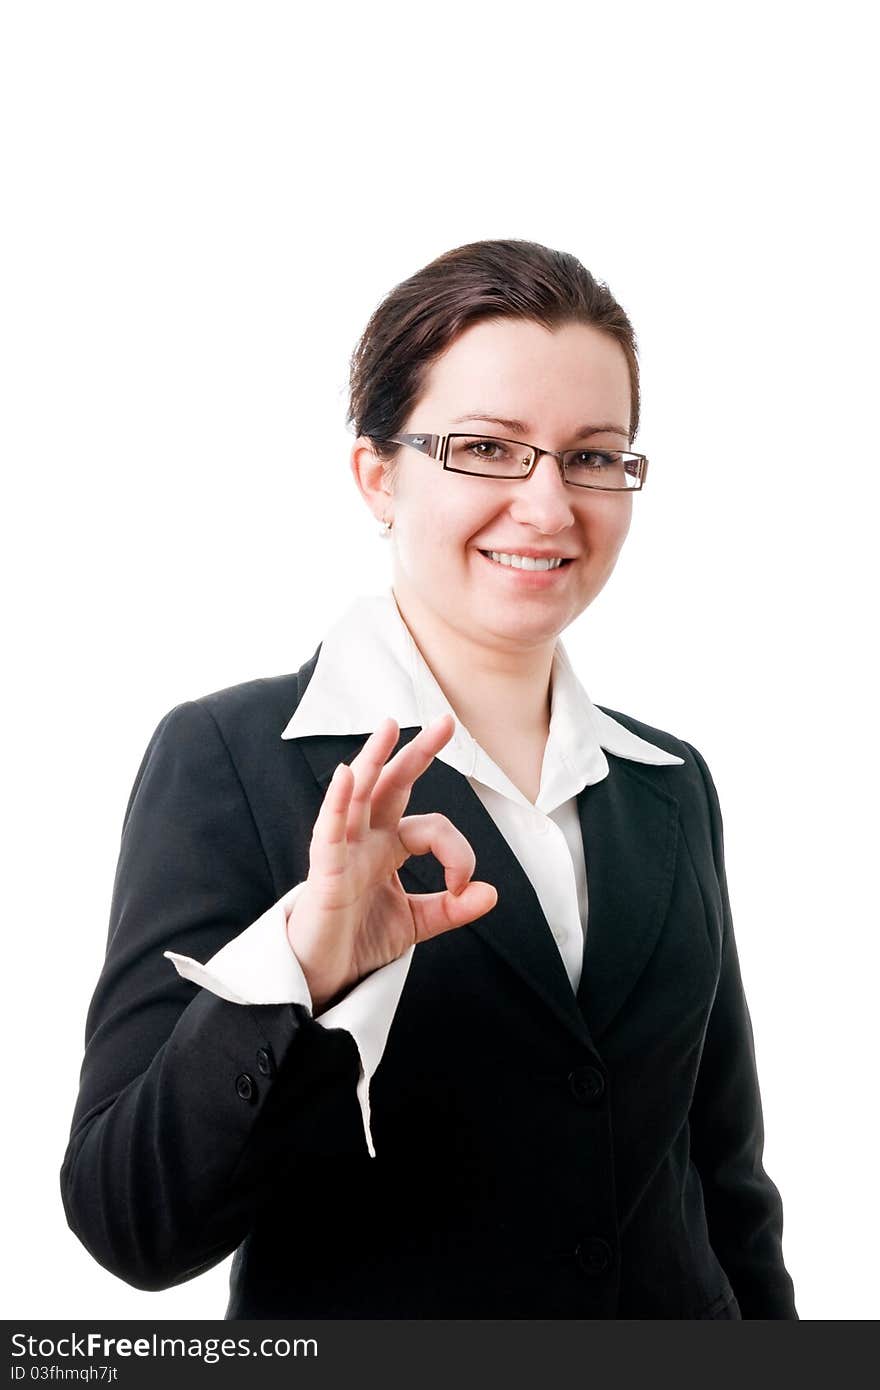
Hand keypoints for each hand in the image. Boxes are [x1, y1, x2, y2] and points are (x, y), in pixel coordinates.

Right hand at [286, 713, 497, 1010]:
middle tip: (447, 721)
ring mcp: (343, 852)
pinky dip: (337, 802)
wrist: (324, 978)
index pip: (431, 828)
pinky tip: (347, 775)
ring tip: (391, 726)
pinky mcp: (325, 872)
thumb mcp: (417, 922)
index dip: (457, 853)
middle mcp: (365, 841)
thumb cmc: (360, 942)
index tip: (463, 887)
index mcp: (387, 847)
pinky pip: (329, 831)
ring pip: (359, 795)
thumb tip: (491, 892)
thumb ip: (453, 908)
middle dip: (418, 753)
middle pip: (391, 785)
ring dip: (374, 759)